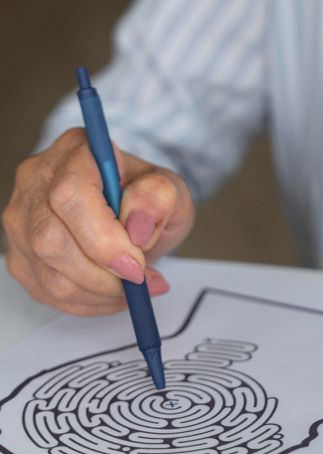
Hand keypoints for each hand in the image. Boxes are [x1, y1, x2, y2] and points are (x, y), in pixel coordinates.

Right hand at [2, 128, 194, 315]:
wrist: (132, 215)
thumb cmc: (146, 199)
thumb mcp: (171, 190)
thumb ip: (160, 197)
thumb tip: (137, 225)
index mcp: (74, 151)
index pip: (70, 194)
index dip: (102, 239)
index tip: (136, 264)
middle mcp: (37, 180)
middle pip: (51, 239)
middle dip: (102, 274)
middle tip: (140, 279)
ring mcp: (22, 218)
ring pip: (49, 273)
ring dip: (99, 293)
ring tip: (133, 286)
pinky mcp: (20, 254)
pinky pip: (47, 292)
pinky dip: (88, 302)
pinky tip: (112, 292)